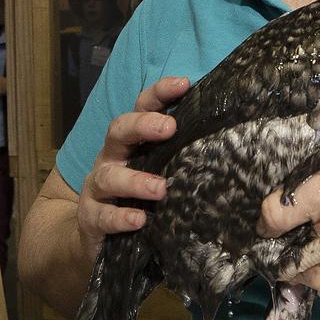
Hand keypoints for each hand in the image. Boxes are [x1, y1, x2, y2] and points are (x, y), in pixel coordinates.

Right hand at [75, 76, 188, 263]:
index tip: (184, 83)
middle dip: (142, 125)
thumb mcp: (160, 169)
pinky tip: (139, 220)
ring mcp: (97, 187)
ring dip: (135, 181)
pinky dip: (120, 217)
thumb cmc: (138, 195)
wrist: (95, 235)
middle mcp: (112, 158)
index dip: (159, 93)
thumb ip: (183, 153)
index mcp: (131, 141)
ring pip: (109, 176)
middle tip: (169, 128)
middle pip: (118, 130)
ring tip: (161, 189)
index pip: (142, 107)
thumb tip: (229, 138)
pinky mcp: (90, 218)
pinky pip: (101, 215)